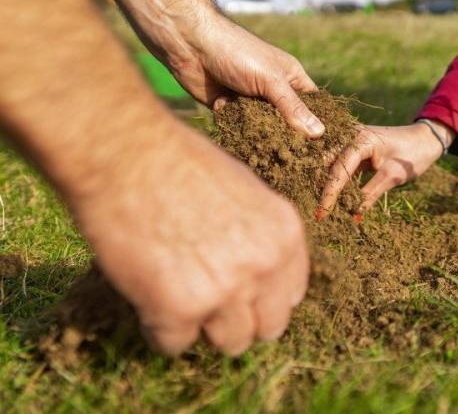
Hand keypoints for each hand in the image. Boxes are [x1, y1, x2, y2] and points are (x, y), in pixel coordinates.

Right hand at [68, 123, 309, 355]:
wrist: (127, 154)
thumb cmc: (177, 162)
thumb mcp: (244, 191)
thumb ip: (258, 235)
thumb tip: (256, 273)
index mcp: (285, 234)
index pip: (290, 295)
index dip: (262, 299)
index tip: (239, 295)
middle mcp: (265, 265)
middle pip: (267, 328)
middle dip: (239, 321)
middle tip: (206, 303)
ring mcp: (226, 291)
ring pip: (228, 343)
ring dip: (202, 327)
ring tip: (173, 293)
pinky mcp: (179, 310)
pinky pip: (174, 345)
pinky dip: (156, 327)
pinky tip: (145, 291)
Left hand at [166, 12, 324, 137]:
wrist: (190, 45)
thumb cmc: (237, 53)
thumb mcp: (270, 80)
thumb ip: (292, 108)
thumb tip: (319, 133)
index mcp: (290, 78)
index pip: (312, 105)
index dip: (317, 124)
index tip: (321, 148)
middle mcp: (273, 90)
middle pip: (287, 121)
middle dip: (285, 134)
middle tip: (289, 152)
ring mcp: (251, 100)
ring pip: (263, 127)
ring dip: (257, 131)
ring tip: (256, 134)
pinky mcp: (230, 109)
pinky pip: (240, 127)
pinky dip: (235, 126)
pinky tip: (227, 113)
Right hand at [316, 121, 451, 218]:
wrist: (426, 138)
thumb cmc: (413, 154)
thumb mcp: (394, 175)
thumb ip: (371, 193)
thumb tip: (352, 215)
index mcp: (361, 139)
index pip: (339, 169)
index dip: (330, 193)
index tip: (321, 214)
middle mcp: (350, 135)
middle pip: (327, 163)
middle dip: (320, 187)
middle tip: (316, 213)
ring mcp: (350, 139)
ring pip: (329, 164)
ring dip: (325, 184)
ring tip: (320, 207)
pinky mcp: (353, 148)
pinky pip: (338, 164)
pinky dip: (335, 180)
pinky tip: (331, 197)